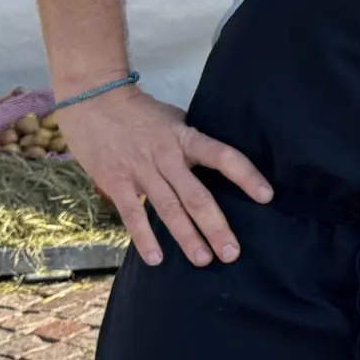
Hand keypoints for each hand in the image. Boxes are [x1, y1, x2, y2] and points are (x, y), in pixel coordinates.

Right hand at [53, 83, 273, 267]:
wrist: (93, 99)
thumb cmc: (138, 111)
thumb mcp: (173, 118)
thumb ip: (191, 142)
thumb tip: (218, 163)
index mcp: (185, 138)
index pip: (223, 156)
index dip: (246, 175)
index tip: (266, 196)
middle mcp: (167, 156)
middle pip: (197, 195)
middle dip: (216, 226)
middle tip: (232, 253)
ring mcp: (141, 170)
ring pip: (169, 209)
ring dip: (187, 237)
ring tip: (204, 260)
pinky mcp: (116, 181)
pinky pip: (133, 214)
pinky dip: (144, 237)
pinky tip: (156, 258)